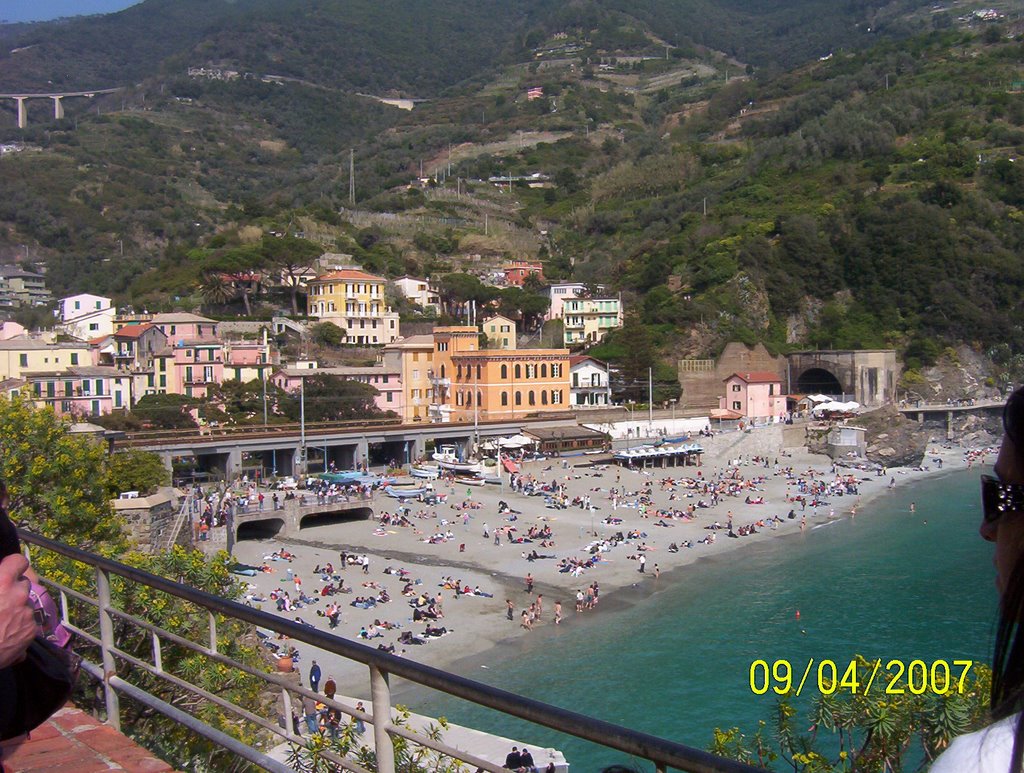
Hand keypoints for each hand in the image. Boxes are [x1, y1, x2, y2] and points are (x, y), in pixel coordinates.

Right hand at [0, 554, 38, 668]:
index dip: (12, 565)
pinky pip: (28, 622)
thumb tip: (0, 575)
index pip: (18, 561)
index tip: (8, 570)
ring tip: (1, 620)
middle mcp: (19, 595)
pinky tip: (5, 633)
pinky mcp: (32, 631)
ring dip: (17, 608)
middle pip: (23, 583)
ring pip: (26, 604)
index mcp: (3, 582)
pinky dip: (20, 626)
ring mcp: (27, 613)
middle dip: (14, 589)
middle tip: (0, 601)